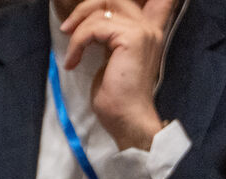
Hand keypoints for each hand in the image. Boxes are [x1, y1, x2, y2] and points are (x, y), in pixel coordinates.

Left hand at [61, 0, 176, 149]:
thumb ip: (109, 38)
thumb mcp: (110, 59)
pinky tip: (73, 62)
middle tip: (68, 28)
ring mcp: (142, 31)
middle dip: (86, 8)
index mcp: (148, 30)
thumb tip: (93, 25)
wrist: (126, 119)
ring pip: (102, 8)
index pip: (158, 1)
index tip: (97, 11)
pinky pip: (95, 27)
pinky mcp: (131, 39)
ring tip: (70, 49)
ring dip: (78, 26)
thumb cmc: (116, 97)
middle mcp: (149, 26)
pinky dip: (78, 42)